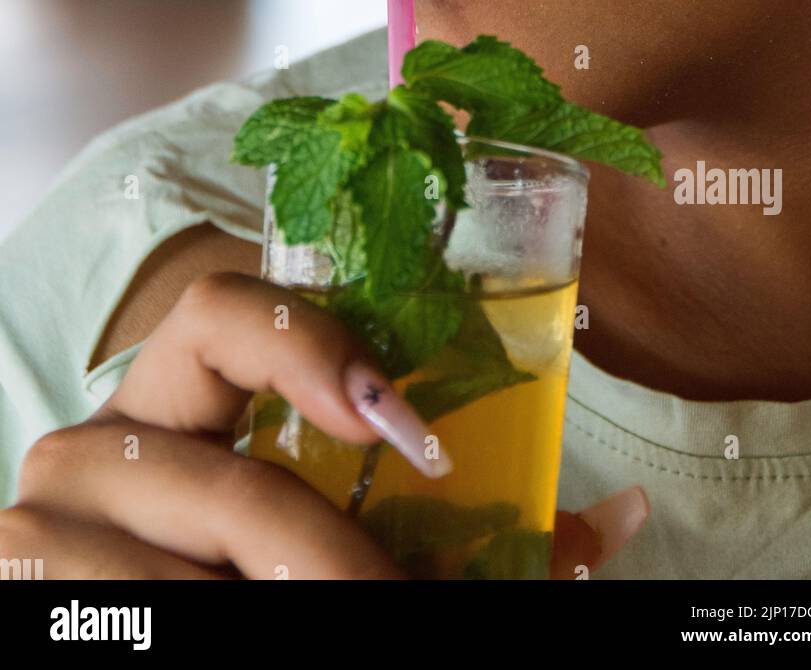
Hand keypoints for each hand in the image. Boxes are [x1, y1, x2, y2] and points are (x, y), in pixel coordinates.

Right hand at [0, 270, 648, 578]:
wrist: (165, 633)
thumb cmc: (261, 562)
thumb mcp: (354, 528)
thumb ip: (474, 517)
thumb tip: (619, 518)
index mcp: (182, 393)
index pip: (222, 311)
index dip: (310, 349)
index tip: (403, 426)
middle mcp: (104, 442)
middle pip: (227, 485)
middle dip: (334, 564)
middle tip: (404, 605)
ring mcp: (58, 527)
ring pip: (195, 579)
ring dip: (301, 603)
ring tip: (362, 620)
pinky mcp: (39, 597)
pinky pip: (153, 612)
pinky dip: (227, 623)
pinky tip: (260, 627)